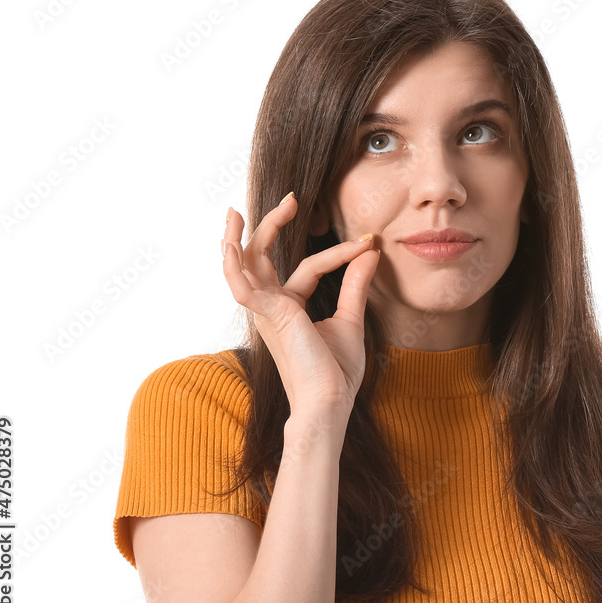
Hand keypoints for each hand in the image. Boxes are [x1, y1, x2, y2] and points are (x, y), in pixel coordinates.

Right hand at [221, 193, 378, 419]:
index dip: (339, 253)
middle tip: (290, 198)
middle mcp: (272, 308)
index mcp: (289, 309)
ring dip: (237, 238)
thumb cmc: (336, 373)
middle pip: (263, 258)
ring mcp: (265, 312)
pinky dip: (233, 266)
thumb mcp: (350, 320)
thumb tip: (370, 252)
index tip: (369, 242)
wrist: (330, 403)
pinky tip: (231, 245)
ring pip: (244, 267)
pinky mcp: (267, 316)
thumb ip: (355, 284)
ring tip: (234, 212)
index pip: (308, 268)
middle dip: (271, 226)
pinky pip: (243, 287)